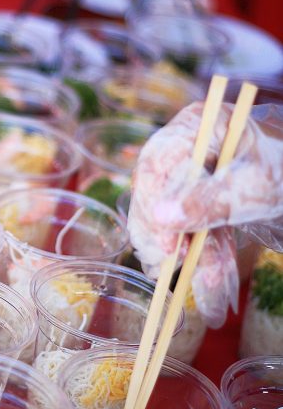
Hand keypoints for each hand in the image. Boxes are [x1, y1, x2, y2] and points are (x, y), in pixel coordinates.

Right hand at [128, 102, 282, 325]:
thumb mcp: (253, 187)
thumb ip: (210, 201)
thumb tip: (161, 218)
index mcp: (197, 126)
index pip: (156, 164)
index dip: (154, 205)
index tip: (167, 245)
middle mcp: (187, 145)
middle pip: (156, 190)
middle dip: (163, 233)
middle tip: (171, 265)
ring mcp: (192, 171)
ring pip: (170, 213)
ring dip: (183, 249)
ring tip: (191, 279)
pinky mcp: (203, 196)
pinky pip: (192, 226)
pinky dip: (201, 253)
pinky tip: (207, 282)